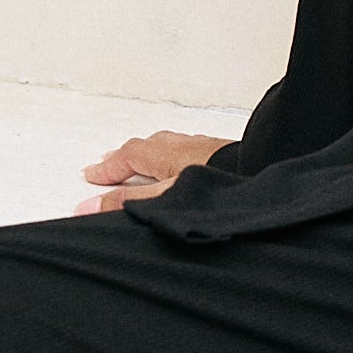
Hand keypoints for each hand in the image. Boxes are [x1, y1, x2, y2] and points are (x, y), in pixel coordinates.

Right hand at [77, 129, 228, 213]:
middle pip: (148, 146)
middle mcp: (185, 146)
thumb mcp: (164, 199)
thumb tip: (89, 207)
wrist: (263, 173)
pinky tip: (187, 168)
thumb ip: (129, 203)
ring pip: (172, 146)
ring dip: (153, 155)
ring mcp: (207, 148)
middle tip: (110, 165)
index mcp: (165, 154)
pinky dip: (177, 157)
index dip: (108, 167)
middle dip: (126, 157)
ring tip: (145, 164)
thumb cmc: (218, 185)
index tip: (91, 175)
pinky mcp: (226, 156)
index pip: (128, 155)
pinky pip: (191, 151)